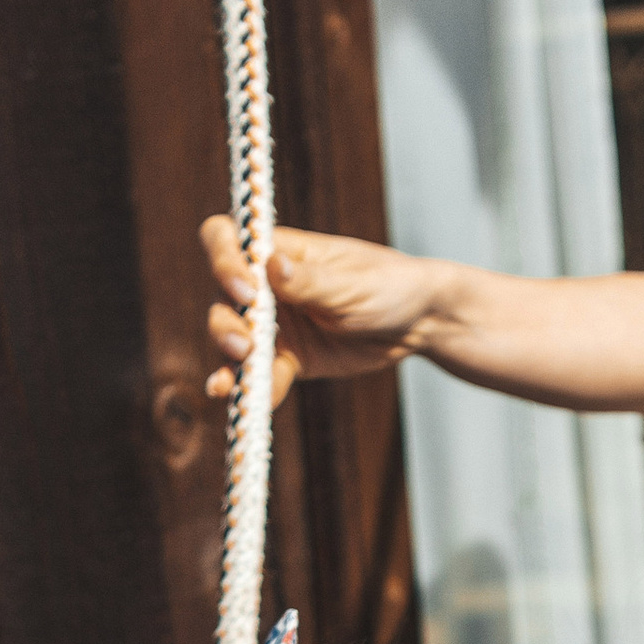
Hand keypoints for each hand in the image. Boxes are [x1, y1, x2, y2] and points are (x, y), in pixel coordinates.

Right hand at [202, 215, 450, 403]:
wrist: (420, 323)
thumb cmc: (388, 286)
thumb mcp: (352, 284)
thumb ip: (310, 281)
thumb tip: (271, 267)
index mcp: (280, 252)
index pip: (227, 239)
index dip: (223, 260)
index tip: (246, 289)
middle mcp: (268, 286)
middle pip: (224, 299)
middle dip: (226, 323)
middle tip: (247, 345)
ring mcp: (277, 324)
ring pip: (235, 339)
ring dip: (231, 360)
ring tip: (234, 383)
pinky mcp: (290, 359)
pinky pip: (263, 375)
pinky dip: (255, 389)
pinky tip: (248, 404)